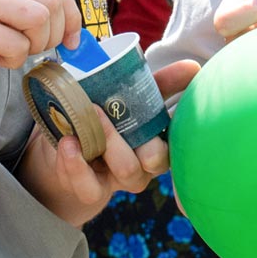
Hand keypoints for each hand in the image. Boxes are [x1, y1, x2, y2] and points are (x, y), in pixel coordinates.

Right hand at [0, 0, 80, 92]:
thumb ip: (24, 2)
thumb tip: (71, 25)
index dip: (71, 17)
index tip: (72, 41)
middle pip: (52, 2)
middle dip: (53, 35)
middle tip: (31, 49)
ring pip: (39, 20)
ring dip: (33, 46)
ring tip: (10, 50)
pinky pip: (17, 45)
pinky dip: (13, 59)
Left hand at [20, 60, 198, 224]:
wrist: (63, 148)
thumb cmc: (104, 119)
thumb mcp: (128, 97)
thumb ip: (157, 83)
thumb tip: (193, 67)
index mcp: (157, 139)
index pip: (178, 134)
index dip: (181, 120)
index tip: (171, 103)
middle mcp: (144, 164)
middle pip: (158, 159)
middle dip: (146, 140)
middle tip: (125, 111)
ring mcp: (119, 179)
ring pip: (128, 170)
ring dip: (109, 141)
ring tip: (87, 116)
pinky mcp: (92, 191)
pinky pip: (90, 186)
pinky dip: (77, 165)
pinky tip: (68, 143)